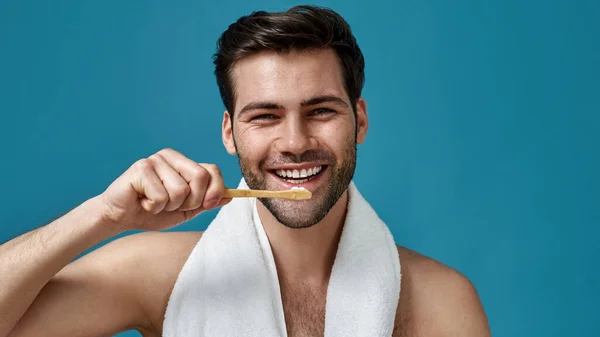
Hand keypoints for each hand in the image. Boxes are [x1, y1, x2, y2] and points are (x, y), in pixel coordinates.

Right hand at [98, 148, 230, 231]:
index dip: (214, 191)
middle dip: (191, 201)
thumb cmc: (152, 211)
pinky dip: (153, 206)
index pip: (212, 170)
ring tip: (154, 202)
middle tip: (172, 205)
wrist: (121, 217)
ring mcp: (155, 160)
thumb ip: (206, 202)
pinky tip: (142, 201)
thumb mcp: (186, 210)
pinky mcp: (140, 168)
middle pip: (200, 178)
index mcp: (184, 163)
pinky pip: (161, 196)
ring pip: (180, 191)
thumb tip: (230, 196)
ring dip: (168, 206)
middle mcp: (170, 156)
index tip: (206, 205)